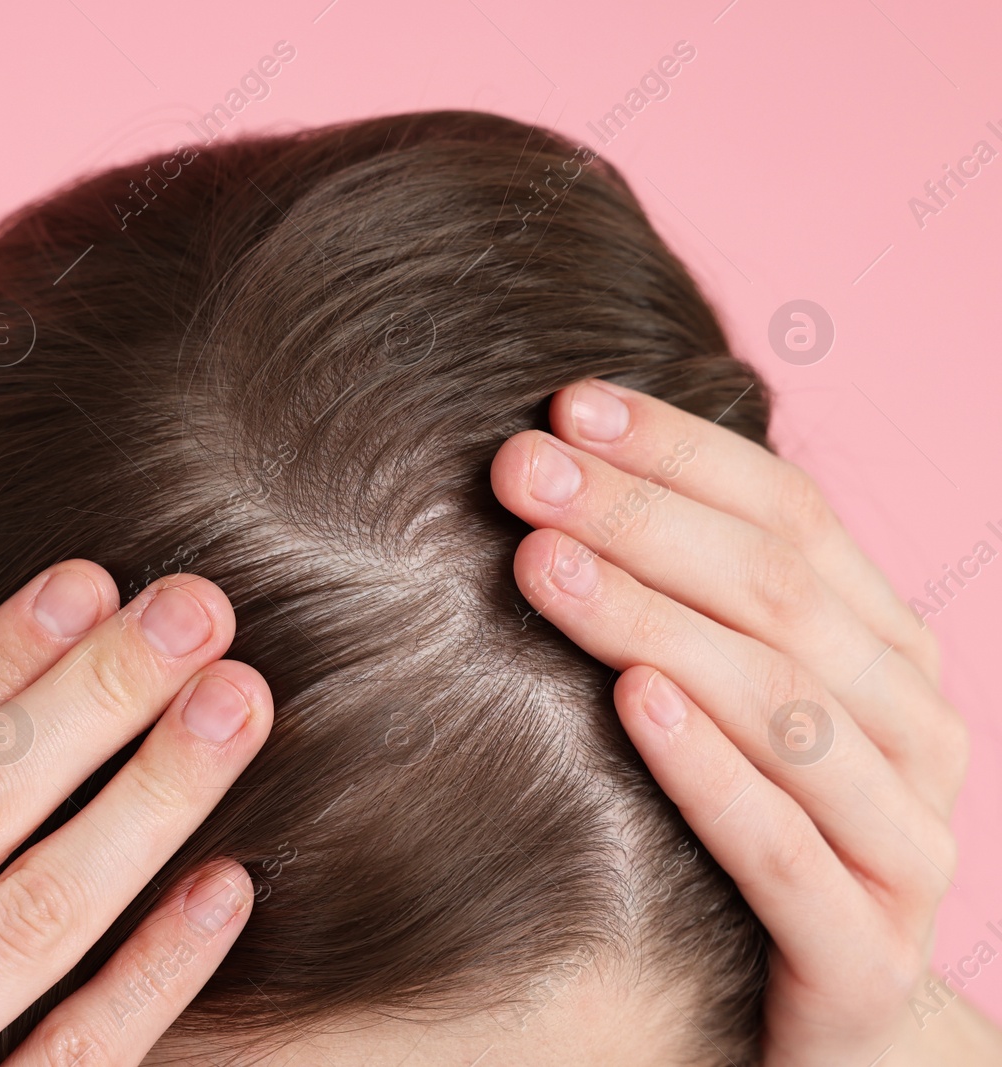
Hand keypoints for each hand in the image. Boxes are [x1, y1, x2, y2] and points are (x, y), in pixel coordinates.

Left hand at [490, 378, 995, 1064]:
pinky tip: (631, 702)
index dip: (676, 450)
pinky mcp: (862, 953)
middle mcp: (913, 727)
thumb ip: (685, 598)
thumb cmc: (750, 824)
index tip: (562, 406)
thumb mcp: (728, 697)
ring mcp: (903, 841)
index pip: (790, 513)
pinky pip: (784, 848)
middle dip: (639, 518)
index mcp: (884, 648)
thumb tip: (560, 466)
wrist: (819, 1008)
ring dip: (653, 621)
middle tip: (520, 470)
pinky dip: (708, 769)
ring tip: (543, 563)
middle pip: (778, 593)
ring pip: (782, 705)